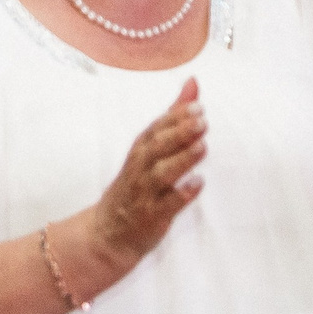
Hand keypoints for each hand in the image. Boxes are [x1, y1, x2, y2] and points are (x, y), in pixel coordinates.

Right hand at [91, 78, 207, 269]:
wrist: (109, 231)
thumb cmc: (136, 182)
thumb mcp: (150, 147)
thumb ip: (174, 116)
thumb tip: (193, 83)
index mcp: (140, 150)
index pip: (156, 128)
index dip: (176, 117)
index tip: (197, 105)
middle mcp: (140, 168)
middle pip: (158, 146)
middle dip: (179, 133)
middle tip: (203, 121)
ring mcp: (144, 192)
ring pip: (162, 173)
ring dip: (181, 159)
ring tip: (201, 147)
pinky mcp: (152, 216)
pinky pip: (167, 204)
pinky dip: (181, 194)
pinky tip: (197, 184)